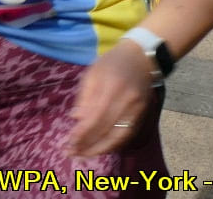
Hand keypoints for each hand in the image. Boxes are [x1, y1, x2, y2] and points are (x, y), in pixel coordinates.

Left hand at [66, 39, 155, 155]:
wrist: (141, 57)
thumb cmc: (112, 62)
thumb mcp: (92, 73)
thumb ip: (84, 97)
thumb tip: (76, 120)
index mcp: (111, 87)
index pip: (95, 117)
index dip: (82, 134)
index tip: (70, 143)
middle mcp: (126, 100)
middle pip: (106, 129)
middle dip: (88, 144)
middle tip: (73, 153)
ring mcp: (136, 109)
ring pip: (118, 136)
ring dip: (101, 148)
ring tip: (85, 154)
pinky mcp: (142, 114)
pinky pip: (127, 134)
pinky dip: (114, 144)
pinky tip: (101, 147)